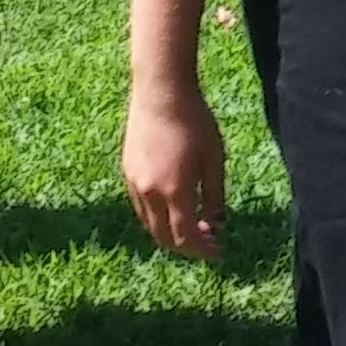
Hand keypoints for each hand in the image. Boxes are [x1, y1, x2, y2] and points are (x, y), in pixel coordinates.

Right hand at [122, 77, 229, 261]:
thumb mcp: (214, 158)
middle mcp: (149, 193)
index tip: (218, 252)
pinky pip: (140, 206)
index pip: (185, 237)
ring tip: (195, 226)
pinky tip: (175, 206)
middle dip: (187, 246)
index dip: (202, 250)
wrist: (161, 92)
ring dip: (171, 232)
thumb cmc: (195, 122)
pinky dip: (157, 216)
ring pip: (149, 223)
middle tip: (209, 242)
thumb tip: (217, 223)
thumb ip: (214, 194)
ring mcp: (134, 183)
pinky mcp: (127, 171)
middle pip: (163, 236)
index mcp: (174, 191)